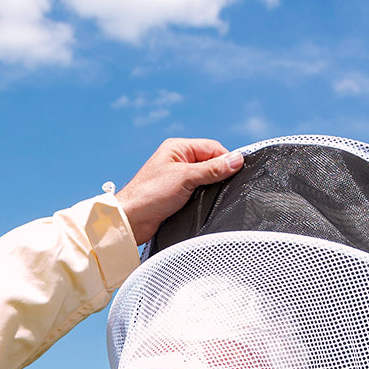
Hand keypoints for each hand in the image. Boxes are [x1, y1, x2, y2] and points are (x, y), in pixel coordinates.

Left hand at [114, 139, 243, 244]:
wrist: (130, 220)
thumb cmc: (150, 194)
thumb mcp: (186, 178)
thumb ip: (213, 169)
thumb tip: (237, 159)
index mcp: (178, 148)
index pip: (213, 148)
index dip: (226, 159)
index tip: (237, 172)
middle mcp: (178, 160)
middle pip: (210, 163)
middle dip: (219, 174)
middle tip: (224, 187)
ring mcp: (177, 177)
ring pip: (205, 179)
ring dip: (211, 187)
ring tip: (212, 196)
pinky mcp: (176, 194)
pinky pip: (198, 191)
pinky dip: (204, 196)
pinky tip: (206, 203)